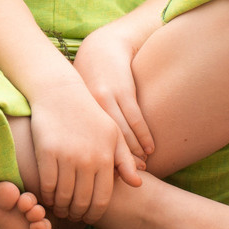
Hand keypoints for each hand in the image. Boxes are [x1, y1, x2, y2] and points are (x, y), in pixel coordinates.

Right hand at [27, 78, 141, 224]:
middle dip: (77, 214)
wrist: (61, 93)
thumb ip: (126, 160)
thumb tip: (138, 184)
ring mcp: (67, 156)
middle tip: (73, 215)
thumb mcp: (113, 135)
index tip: (88, 216)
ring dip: (61, 208)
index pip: (102, 199)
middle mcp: (88, 159)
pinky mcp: (47, 152)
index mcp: (106, 157)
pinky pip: (47, 185)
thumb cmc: (90, 116)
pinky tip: (48, 196)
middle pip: (82, 202)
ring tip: (61, 208)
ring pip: (64, 197)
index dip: (94, 214)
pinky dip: (47, 196)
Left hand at [74, 30, 154, 169]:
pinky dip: (143, 136)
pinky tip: (149, 149)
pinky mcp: (124, 91)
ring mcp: (109, 99)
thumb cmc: (90, 78)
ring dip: (134, 153)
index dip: (100, 164)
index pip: (89, 145)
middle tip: (130, 179)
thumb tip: (81, 154)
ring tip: (142, 167)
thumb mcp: (81, 100)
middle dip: (119, 163)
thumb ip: (82, 123)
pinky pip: (135, 119)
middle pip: (106, 144)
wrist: (102, 46)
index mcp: (78, 112)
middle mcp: (92, 107)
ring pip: (123, 134)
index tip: (109, 181)